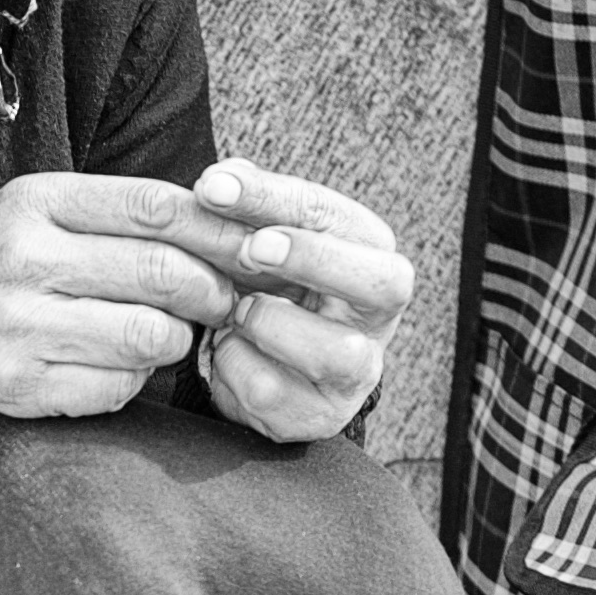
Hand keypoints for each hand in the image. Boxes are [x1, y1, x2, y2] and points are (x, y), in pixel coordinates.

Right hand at [0, 172, 246, 417]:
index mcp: (35, 202)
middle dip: (212, 291)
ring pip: (150, 338)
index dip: (218, 230)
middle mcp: (24, 259)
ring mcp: (17, 325)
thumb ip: (113, 212)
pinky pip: (116, 388)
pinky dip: (134, 381)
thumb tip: (219, 218)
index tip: (248, 247)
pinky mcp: (16, 384)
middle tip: (222, 299)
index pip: (155, 207)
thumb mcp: (32, 210)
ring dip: (177, 341)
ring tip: (167, 333)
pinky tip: (117, 365)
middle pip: (163, 274)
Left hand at [188, 159, 411, 443]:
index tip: (213, 188)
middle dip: (313, 259)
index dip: (274, 198)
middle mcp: (379, 313)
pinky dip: (235, 366)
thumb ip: (245, 204)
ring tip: (233, 313)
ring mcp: (359, 370)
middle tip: (251, 248)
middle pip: (382, 283)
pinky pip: (275, 391)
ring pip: (335, 351)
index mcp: (370, 252)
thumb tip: (221, 179)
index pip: (336, 215)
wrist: (258, 358)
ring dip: (269, 323)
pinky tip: (225, 351)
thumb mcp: (259, 236)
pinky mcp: (322, 415)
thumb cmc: (266, 284)